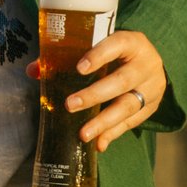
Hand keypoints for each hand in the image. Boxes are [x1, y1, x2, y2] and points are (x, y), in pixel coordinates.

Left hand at [28, 29, 166, 146]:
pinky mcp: (152, 107)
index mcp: (132, 42)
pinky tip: (99, 143)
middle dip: (95, 95)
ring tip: (83, 134)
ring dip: (104, 121)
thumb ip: (67, 56)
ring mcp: (151, 87)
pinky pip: (132, 122)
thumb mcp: (100, 47)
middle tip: (70, 105)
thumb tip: (34, 70)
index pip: (117, 44)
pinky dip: (113, 133)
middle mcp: (146, 64)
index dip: (99, 55)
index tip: (79, 68)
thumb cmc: (117, 53)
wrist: (150, 63)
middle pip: (122, 80)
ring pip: (128, 105)